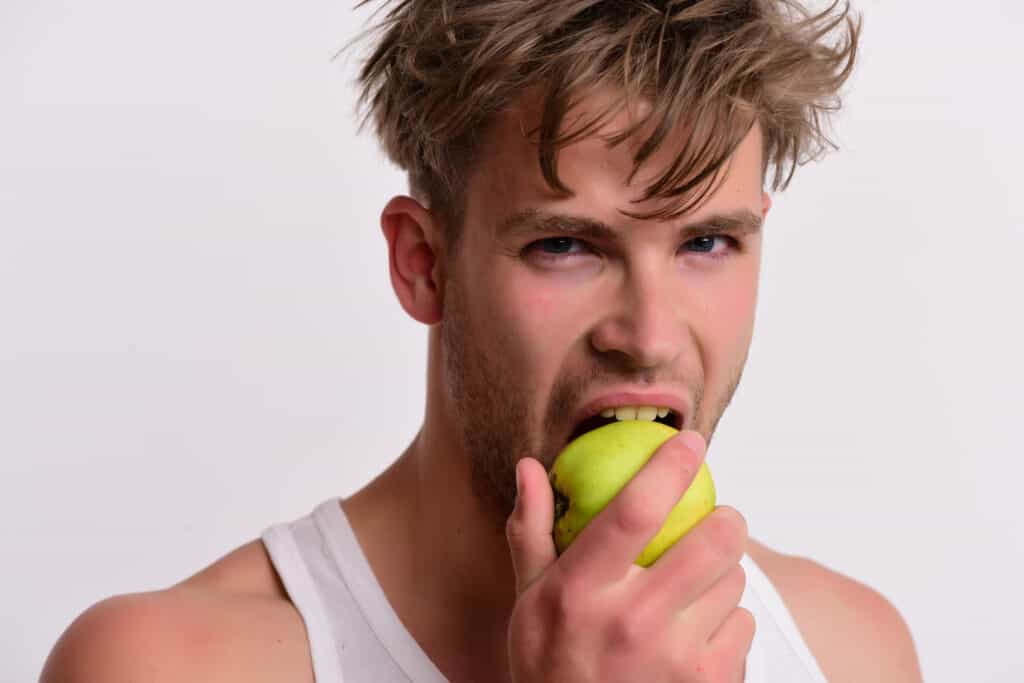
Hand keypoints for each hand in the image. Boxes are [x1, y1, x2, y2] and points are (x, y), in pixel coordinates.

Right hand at [505, 431, 752, 681]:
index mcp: (581, 590)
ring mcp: (675, 657)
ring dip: (724, 575)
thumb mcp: (528, 599)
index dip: (670, 466)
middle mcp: (631, 620)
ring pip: (735, 583)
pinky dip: (730, 622)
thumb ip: (531, 531)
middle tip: (717, 521)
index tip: (690, 441)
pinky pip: (745, 626)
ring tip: (694, 588)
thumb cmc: (550, 663)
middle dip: (726, 520)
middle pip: (715, 540)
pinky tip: (699, 633)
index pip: (635, 510)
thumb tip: (531, 467)